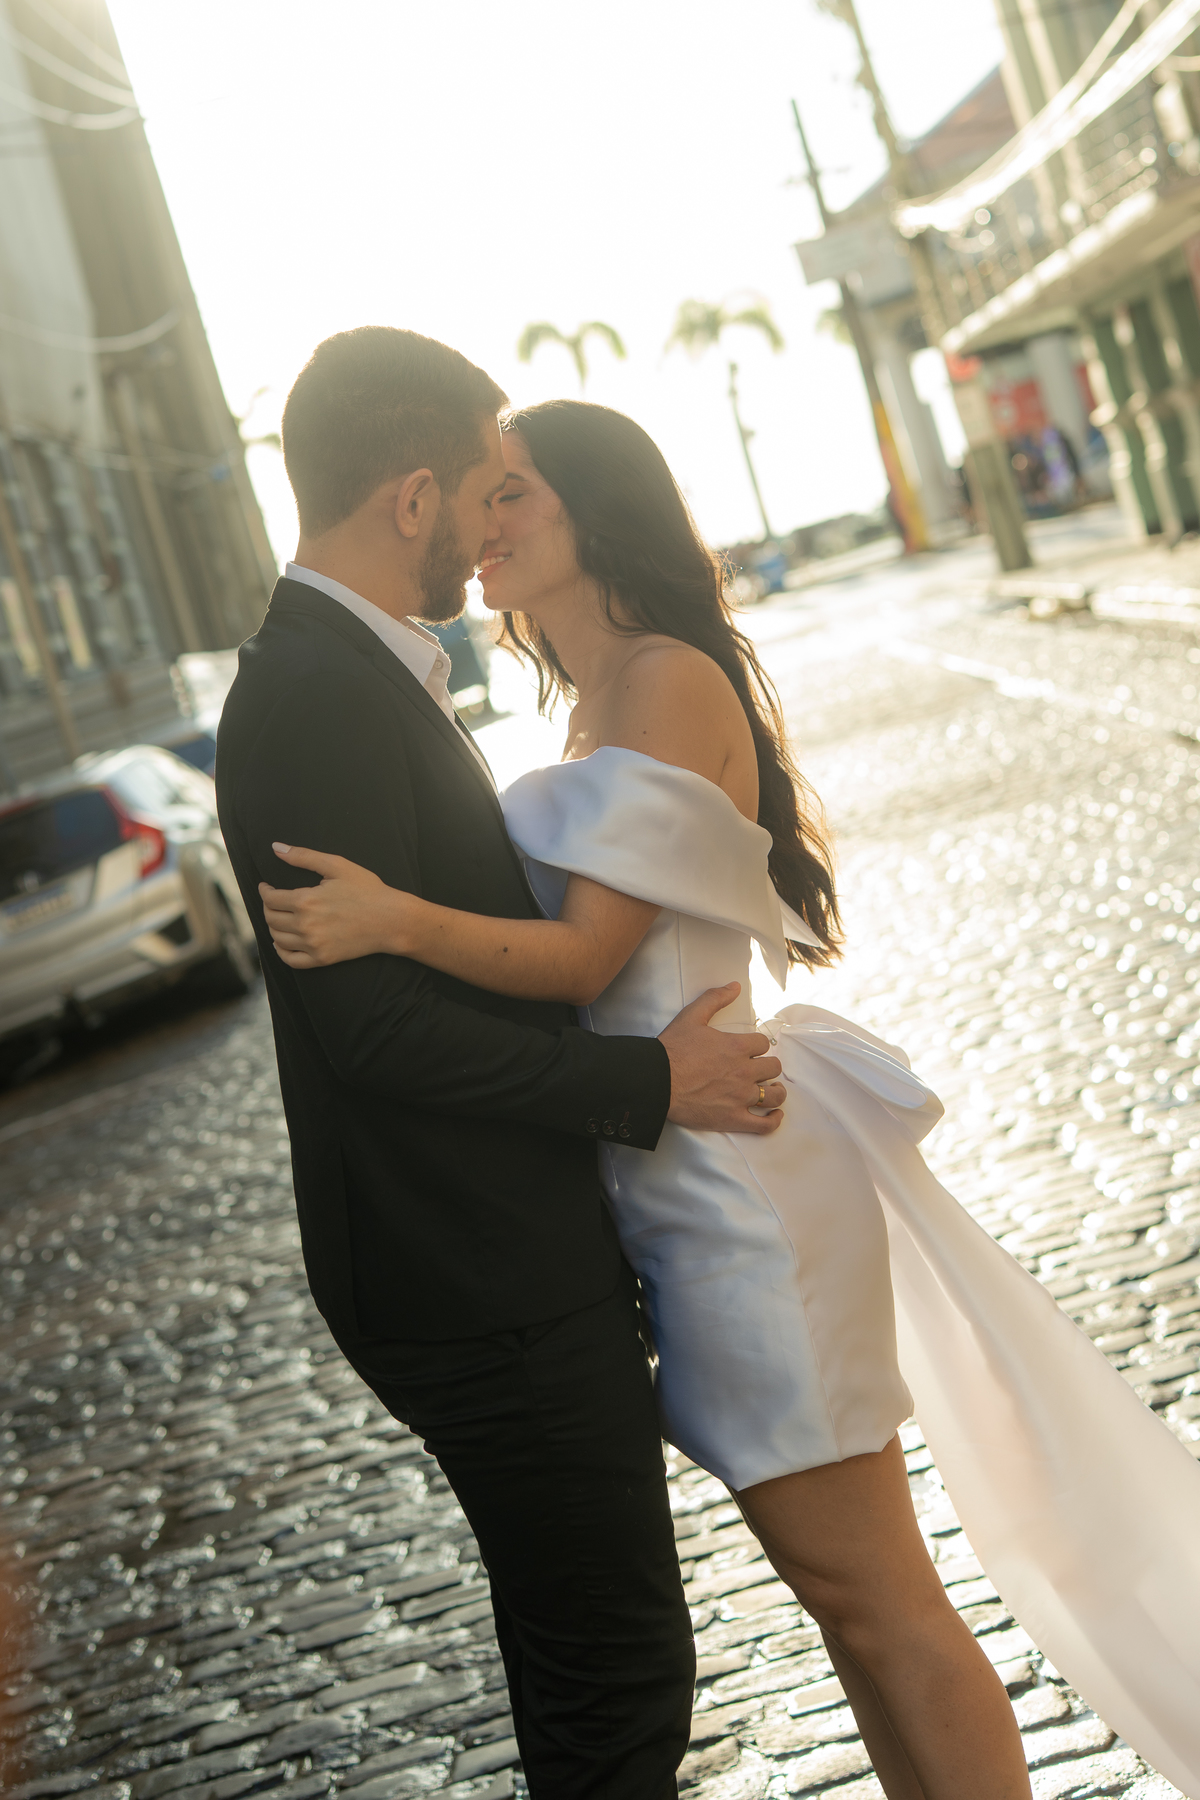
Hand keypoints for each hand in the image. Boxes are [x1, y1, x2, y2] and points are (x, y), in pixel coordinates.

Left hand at [258, 843, 407, 967]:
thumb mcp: (337, 866)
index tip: (266, 886)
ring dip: (273, 927)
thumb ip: (304, 856)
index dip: (264, 891)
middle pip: (271, 918)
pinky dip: (280, 951)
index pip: (270, 899)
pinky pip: (290, 960)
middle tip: (273, 901)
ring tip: (279, 918)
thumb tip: (276, 847)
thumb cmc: (367, 890)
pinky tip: (282, 942)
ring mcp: (313, 945)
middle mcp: (305, 925)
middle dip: (267, 907)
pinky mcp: (322, 959)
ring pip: (277, 939)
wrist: (391, 920)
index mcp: (305, 900)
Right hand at [659, 983, 784, 1135]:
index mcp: (737, 1047)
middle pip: (772, 1068)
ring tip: (771, 1090)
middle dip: (767, 1067)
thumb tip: (734, 986)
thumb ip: (715, 999)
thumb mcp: (692, 1016)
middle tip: (759, 1070)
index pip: (763, 1044)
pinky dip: (773, 1121)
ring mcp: (740, 1097)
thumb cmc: (672, 1050)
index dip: (757, 1046)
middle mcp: (744, 1072)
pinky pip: (764, 1124)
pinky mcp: (733, 1118)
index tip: (750, 1051)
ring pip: (773, 1095)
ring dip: (775, 1092)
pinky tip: (774, 1116)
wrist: (655, 1081)